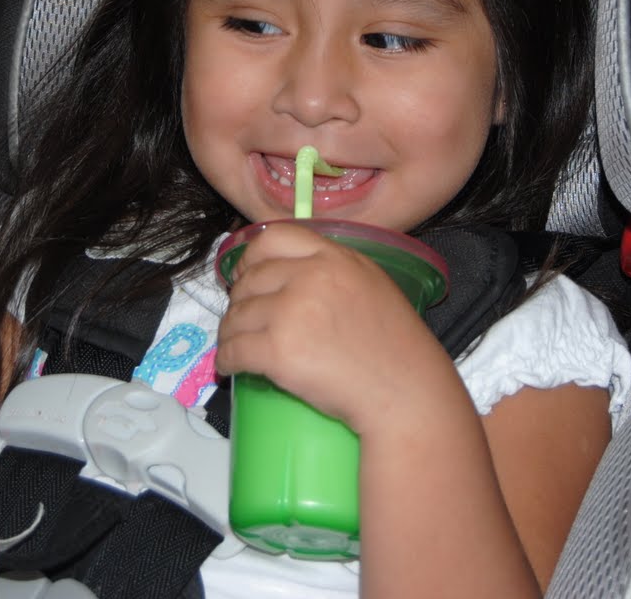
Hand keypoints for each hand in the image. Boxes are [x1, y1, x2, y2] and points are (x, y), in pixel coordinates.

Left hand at [215, 223, 451, 436]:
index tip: (246, 276)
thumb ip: (331, 267)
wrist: (404, 392)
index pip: (272, 237)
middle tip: (242, 318)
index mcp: (333, 257)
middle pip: (250, 280)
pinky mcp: (278, 351)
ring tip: (235, 344)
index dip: (251, 258)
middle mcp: (309, 277)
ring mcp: (291, 313)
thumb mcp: (370, 283)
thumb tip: (288, 271)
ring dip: (230, 332)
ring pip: (236, 316)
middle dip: (239, 301)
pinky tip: (230, 366)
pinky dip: (226, 360)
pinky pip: (234, 350)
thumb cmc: (395, 347)